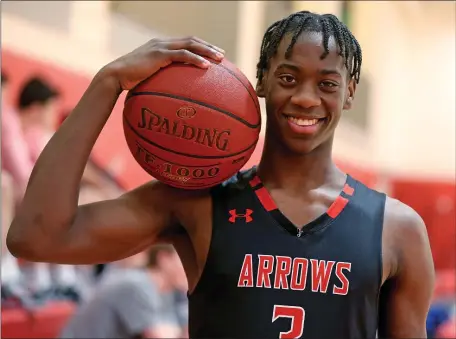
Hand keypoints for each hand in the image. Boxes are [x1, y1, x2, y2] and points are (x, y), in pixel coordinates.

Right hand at [104, 36, 224, 90]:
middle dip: (208, 46)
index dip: (201, 47)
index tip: (214, 55)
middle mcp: (162, 43)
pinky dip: (195, 59)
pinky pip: (182, 55)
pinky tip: (206, 67)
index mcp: (161, 47)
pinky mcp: (158, 54)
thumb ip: (161, 82)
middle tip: (222, 55)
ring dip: (207, 50)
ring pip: (189, 44)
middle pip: (191, 40)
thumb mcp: (148, 80)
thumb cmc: (130, 83)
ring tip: (220, 59)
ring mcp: (160, 47)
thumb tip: (172, 97)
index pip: (185, 43)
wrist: (115, 77)